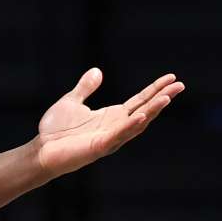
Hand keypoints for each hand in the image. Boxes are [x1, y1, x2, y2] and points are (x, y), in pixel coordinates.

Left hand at [35, 68, 182, 176]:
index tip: (172, 78)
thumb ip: (85, 88)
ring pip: (137, 124)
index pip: (139, 101)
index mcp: (112, 116)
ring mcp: (110, 138)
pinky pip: (118, 136)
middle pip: (145, 111)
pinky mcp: (99, 147)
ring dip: (152, 111)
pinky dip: (130, 126)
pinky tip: (142, 116)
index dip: (155, 90)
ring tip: (167, 98)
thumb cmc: (55, 130)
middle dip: (162, 98)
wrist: (41, 150)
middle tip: (180, 85)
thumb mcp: (71, 102)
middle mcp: (115, 127)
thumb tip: (96, 71)